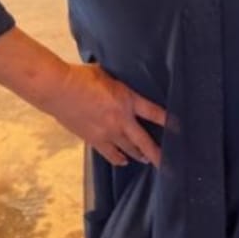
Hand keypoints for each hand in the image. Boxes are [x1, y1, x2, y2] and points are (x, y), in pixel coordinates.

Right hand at [46, 64, 166, 166]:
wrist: (58, 89)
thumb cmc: (80, 76)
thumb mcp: (106, 73)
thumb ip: (118, 81)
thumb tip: (121, 78)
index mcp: (128, 100)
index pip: (155, 113)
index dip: (169, 121)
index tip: (179, 128)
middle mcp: (122, 120)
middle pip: (145, 141)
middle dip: (158, 153)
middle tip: (168, 163)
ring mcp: (108, 133)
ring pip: (129, 150)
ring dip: (139, 155)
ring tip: (147, 160)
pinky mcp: (94, 140)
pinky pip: (110, 154)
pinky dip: (118, 159)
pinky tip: (123, 162)